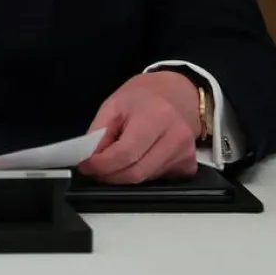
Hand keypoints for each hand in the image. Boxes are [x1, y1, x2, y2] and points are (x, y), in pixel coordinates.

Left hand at [78, 71, 200, 183]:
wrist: (177, 94)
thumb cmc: (144, 97)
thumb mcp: (113, 105)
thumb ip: (98, 134)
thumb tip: (89, 160)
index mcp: (157, 116)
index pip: (125, 154)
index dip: (101, 165)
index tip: (86, 166)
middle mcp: (176, 137)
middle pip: (135, 173)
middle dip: (109, 175)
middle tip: (95, 169)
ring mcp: (185, 154)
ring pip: (144, 180)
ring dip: (124, 175)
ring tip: (116, 158)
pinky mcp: (189, 166)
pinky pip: (157, 180)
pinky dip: (141, 175)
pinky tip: (138, 158)